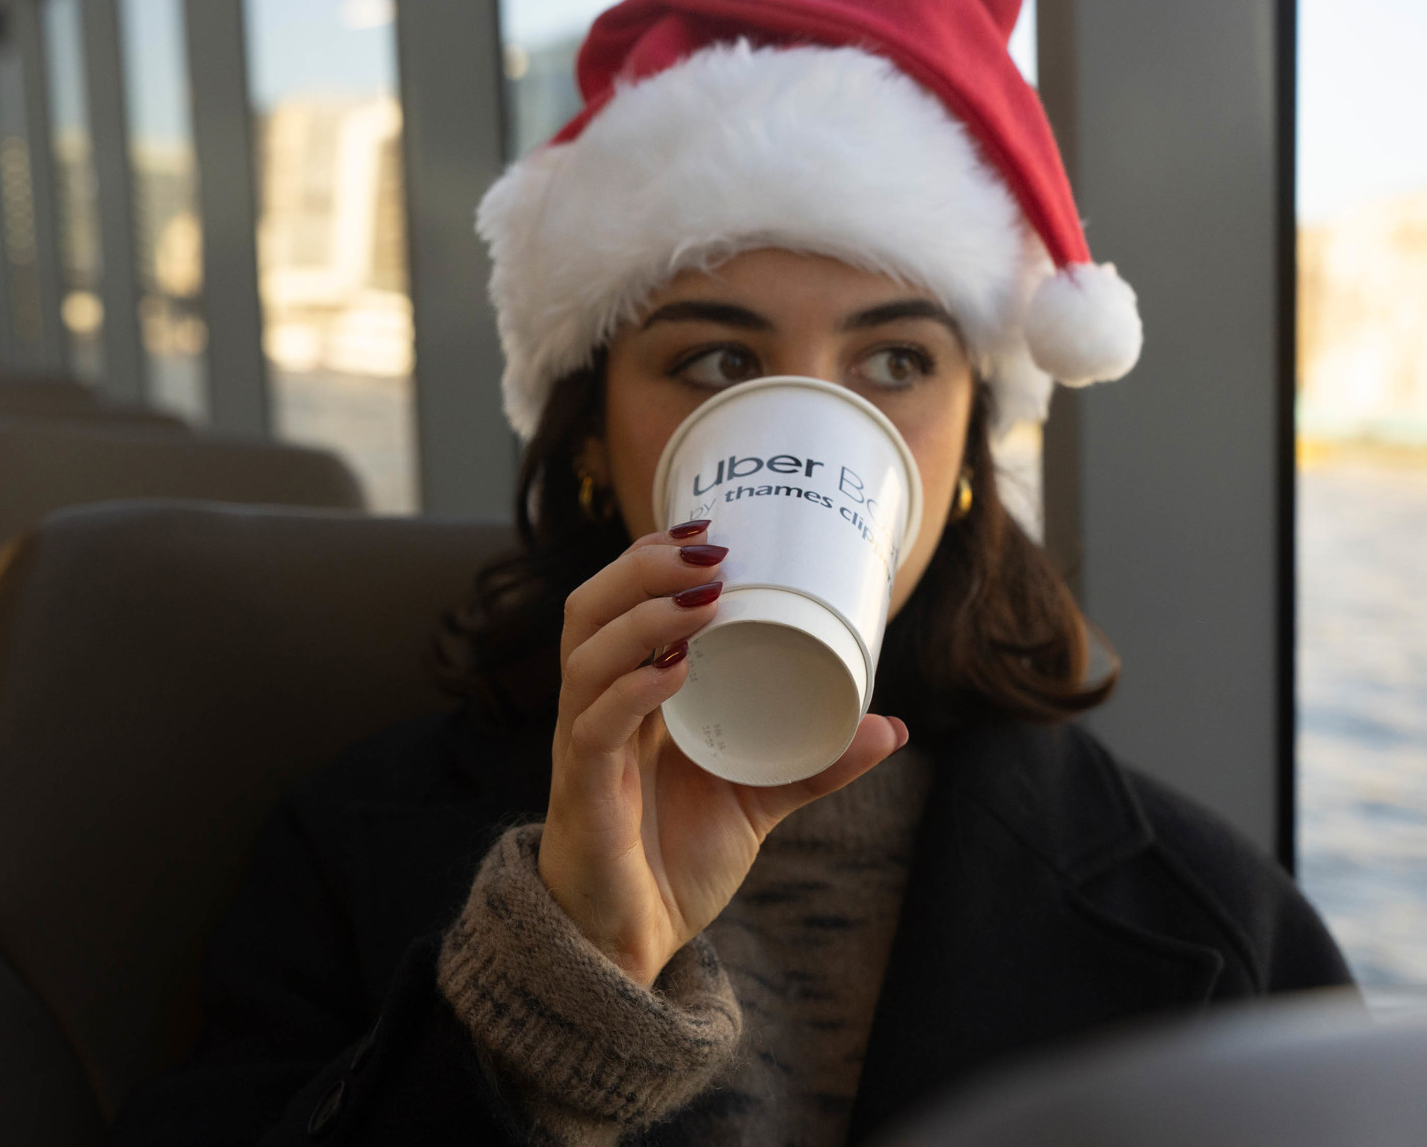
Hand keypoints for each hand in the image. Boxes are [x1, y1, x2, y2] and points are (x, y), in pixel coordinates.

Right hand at [538, 522, 908, 987]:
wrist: (632, 945)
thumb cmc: (674, 864)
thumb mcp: (757, 800)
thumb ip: (814, 763)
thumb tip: (892, 726)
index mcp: (625, 699)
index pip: (615, 607)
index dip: (648, 560)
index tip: (710, 530)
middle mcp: (594, 711)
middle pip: (587, 611)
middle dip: (639, 567)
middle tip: (707, 548)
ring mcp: (582, 747)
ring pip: (585, 654)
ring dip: (642, 615)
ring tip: (703, 595)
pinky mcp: (584, 790)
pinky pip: (597, 724)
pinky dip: (633, 687)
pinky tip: (677, 667)